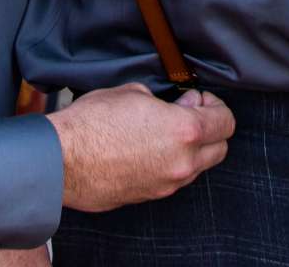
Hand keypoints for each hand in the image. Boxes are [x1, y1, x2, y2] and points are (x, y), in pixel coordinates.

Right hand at [49, 83, 234, 210]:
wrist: (61, 159)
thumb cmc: (92, 123)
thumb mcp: (134, 92)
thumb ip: (165, 101)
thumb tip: (177, 106)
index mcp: (185, 131)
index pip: (226, 122)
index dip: (216, 106)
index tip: (200, 100)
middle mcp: (181, 162)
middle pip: (220, 150)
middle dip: (210, 131)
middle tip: (187, 114)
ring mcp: (166, 184)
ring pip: (196, 168)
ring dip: (190, 150)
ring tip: (162, 132)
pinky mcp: (149, 196)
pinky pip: (172, 180)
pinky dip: (169, 164)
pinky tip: (147, 150)